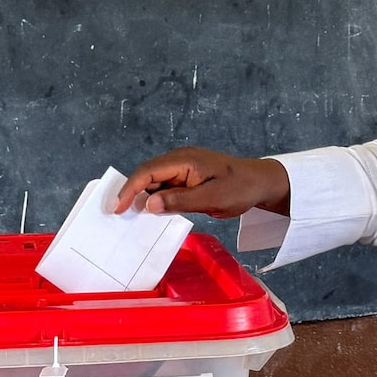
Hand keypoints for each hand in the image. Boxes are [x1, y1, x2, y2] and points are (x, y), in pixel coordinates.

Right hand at [114, 147, 291, 219]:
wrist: (261, 183)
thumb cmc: (240, 189)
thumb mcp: (211, 199)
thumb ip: (179, 201)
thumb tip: (147, 204)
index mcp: (185, 160)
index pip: (148, 172)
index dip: (129, 189)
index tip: (117, 208)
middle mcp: (180, 160)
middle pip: (147, 175)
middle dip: (130, 193)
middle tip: (116, 214)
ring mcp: (183, 168)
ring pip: (154, 181)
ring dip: (142, 196)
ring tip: (128, 215)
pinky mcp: (187, 177)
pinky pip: (166, 186)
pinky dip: (156, 198)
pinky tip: (150, 212)